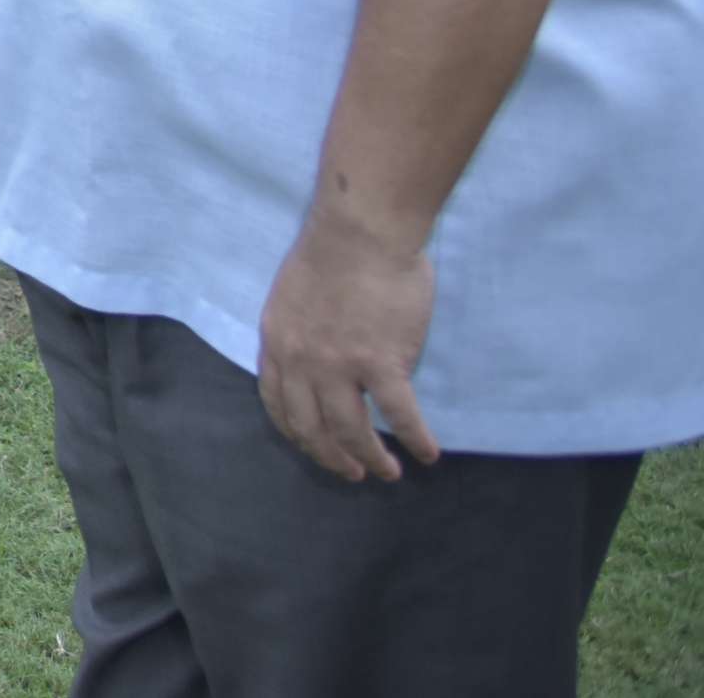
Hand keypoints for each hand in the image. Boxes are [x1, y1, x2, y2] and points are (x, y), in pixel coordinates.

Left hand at [256, 209, 439, 480]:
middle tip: (352, 473)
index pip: (277, 402)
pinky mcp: (381, 364)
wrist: (359, 230)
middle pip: (311, 426)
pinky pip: (400, 416)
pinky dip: (415, 440)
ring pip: (351, 431)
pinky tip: (427, 454)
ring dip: (370, 458)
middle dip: (331, 457)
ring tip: (388, 473)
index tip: (313, 447)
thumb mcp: (292, 295)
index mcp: (277, 341)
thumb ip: (301, 332)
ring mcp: (339, 366)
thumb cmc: (332, 251)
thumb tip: (321, 355)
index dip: (296, 432)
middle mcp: (301, 361)